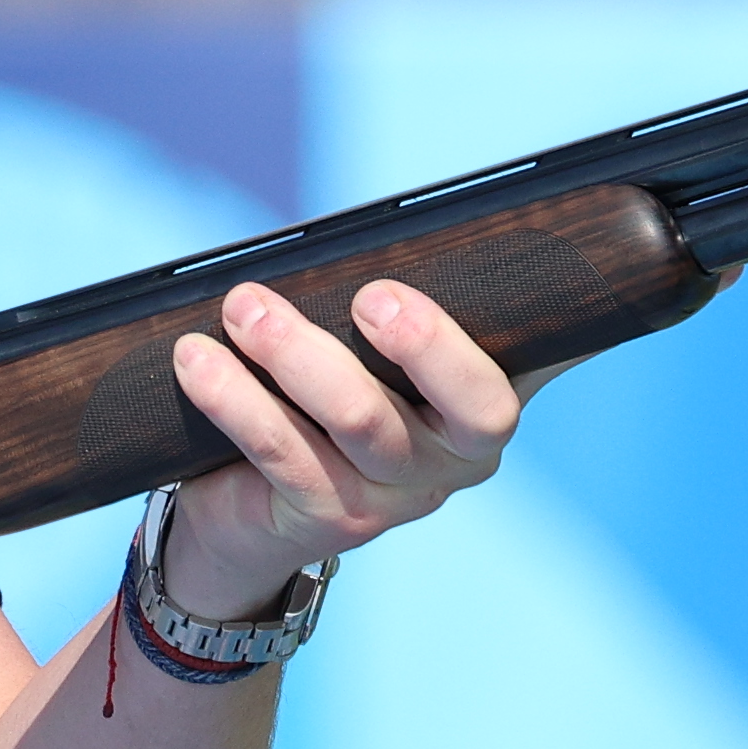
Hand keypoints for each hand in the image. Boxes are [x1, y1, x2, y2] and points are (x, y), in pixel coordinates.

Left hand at [153, 278, 521, 626]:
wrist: (246, 511)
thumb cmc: (318, 397)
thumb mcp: (366, 351)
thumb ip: (389, 304)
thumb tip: (373, 230)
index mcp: (482, 405)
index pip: (534, 366)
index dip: (550, 338)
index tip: (497, 287)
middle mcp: (454, 458)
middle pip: (472, 407)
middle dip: (426, 343)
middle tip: (367, 292)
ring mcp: (394, 495)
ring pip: (365, 423)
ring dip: (298, 353)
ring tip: (243, 306)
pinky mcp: (328, 518)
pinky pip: (285, 453)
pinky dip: (237, 399)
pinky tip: (197, 360)